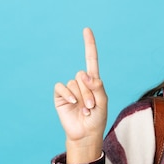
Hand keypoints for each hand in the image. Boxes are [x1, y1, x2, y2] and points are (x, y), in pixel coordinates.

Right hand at [53, 27, 107, 162]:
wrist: (85, 134)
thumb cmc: (97, 119)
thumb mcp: (103, 102)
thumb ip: (97, 86)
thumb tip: (84, 74)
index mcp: (93, 82)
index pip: (90, 60)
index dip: (89, 45)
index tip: (87, 30)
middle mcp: (81, 83)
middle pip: (83, 75)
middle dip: (89, 91)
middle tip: (92, 106)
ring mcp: (70, 89)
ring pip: (75, 83)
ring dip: (82, 97)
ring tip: (85, 109)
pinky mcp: (60, 96)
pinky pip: (61, 87)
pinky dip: (68, 94)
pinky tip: (72, 103)